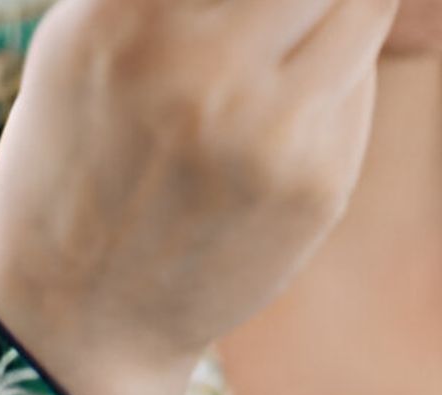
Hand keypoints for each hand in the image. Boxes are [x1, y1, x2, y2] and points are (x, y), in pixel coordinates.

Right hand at [0, 0, 397, 394]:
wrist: (89, 315)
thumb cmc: (79, 157)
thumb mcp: (85, 42)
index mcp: (126, 18)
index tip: (267, 0)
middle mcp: (204, 69)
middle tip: (289, 12)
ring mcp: (274, 131)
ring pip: (362, 8)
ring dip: (337, 8)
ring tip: (289, 36)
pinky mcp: (322, 180)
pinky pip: (358, 82)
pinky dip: (339, 67)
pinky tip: (287, 97)